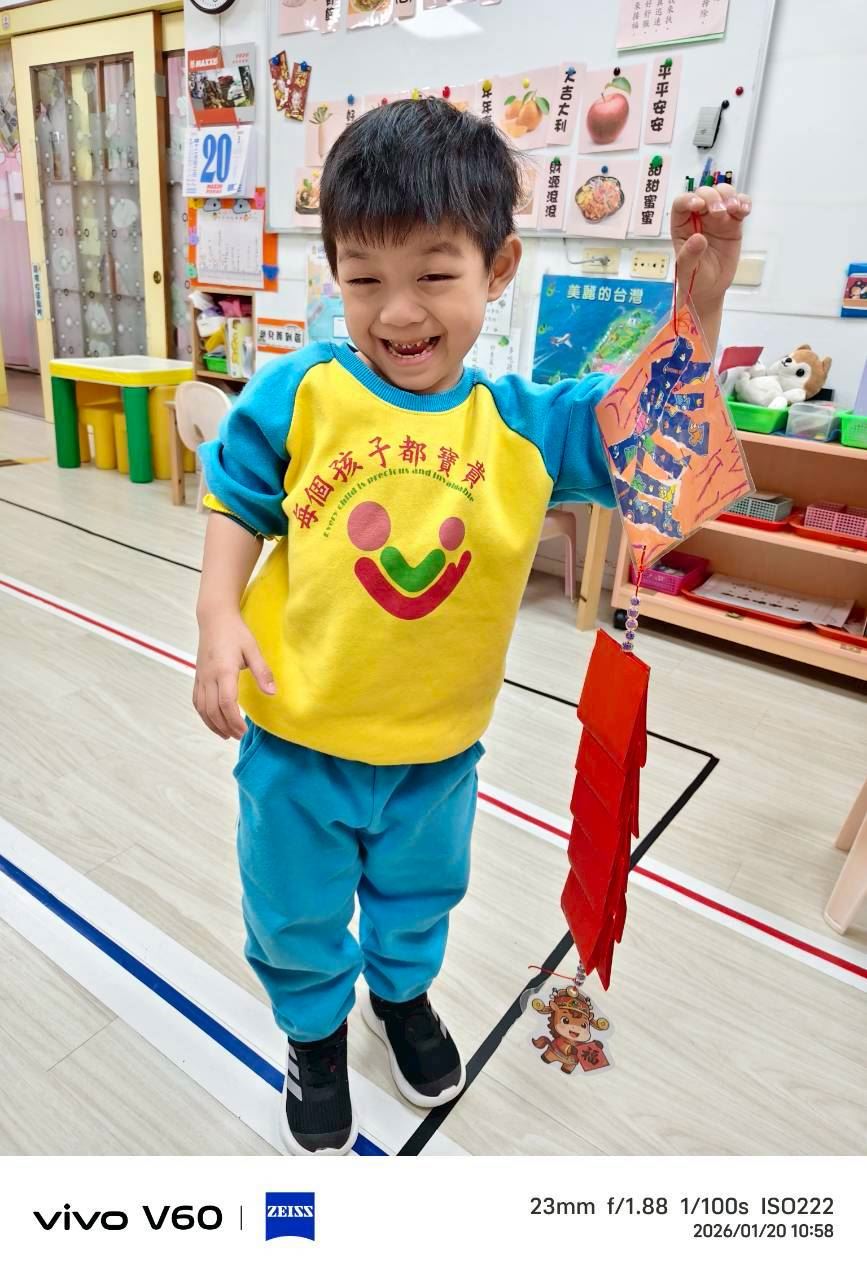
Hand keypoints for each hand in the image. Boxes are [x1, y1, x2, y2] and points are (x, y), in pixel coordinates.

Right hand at [193, 610, 274, 739]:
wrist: (214, 619)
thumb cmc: (236, 633)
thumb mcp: (253, 650)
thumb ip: (262, 672)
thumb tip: (272, 693)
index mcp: (224, 671)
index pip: (226, 703)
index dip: (234, 721)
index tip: (244, 731)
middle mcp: (209, 677)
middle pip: (213, 710)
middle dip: (225, 727)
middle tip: (239, 736)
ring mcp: (201, 677)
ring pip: (202, 708)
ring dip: (213, 724)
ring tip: (226, 734)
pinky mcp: (198, 676)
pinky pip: (197, 701)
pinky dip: (203, 715)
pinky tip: (212, 721)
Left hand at [670, 184, 751, 317]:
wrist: (710, 288)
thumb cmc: (693, 278)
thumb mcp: (687, 270)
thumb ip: (690, 254)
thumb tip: (698, 238)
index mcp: (682, 225)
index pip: (681, 203)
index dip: (689, 198)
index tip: (698, 205)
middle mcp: (699, 216)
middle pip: (705, 193)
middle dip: (712, 197)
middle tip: (719, 213)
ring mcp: (717, 217)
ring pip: (723, 194)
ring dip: (729, 196)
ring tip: (733, 210)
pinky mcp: (733, 222)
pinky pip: (740, 205)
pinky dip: (744, 203)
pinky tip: (744, 211)